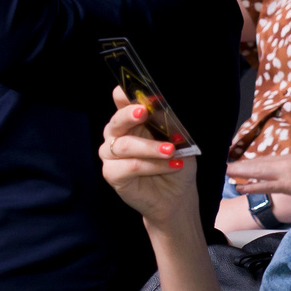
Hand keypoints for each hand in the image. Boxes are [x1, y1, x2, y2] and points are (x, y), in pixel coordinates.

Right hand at [101, 86, 199, 229]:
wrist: (176, 197)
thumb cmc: (175, 163)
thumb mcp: (179, 140)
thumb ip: (170, 124)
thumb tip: (168, 109)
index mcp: (131, 120)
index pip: (121, 100)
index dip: (125, 95)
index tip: (135, 93)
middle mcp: (117, 135)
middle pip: (116, 120)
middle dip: (129, 115)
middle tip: (143, 112)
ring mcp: (111, 155)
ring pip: (124, 145)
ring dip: (149, 148)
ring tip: (171, 151)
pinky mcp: (112, 174)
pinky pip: (129, 166)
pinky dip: (151, 165)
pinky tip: (170, 166)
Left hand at [224, 153, 290, 197]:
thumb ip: (289, 172)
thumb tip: (275, 177)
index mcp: (288, 160)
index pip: (263, 160)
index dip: (246, 163)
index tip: (231, 163)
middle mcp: (285, 163)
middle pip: (257, 163)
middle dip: (239, 165)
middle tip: (222, 165)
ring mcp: (286, 173)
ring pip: (259, 171)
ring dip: (241, 171)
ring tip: (226, 172)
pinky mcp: (289, 184)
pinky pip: (267, 185)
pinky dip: (253, 186)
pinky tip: (240, 187)